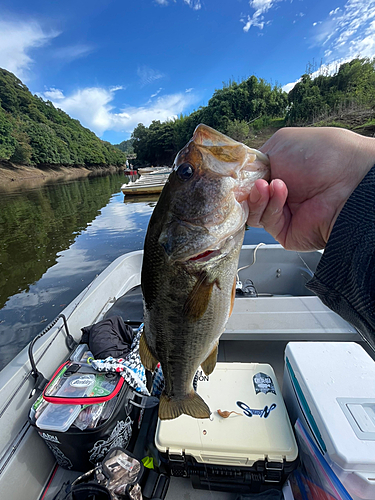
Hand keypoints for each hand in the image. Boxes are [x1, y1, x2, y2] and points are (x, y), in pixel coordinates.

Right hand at [247, 127, 374, 250]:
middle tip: (250, 180)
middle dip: (245, 187)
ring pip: (252, 211)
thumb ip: (253, 160)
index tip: (231, 174)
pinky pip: (265, 222)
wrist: (349, 179)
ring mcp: (282, 212)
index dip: (238, 177)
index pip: (247, 178)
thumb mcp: (280, 144)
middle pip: (245, 196)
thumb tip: (237, 176)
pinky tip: (279, 191)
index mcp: (278, 170)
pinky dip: (269, 206)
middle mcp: (279, 192)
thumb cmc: (324, 154)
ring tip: (268, 184)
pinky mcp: (285, 231)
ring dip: (257, 196)